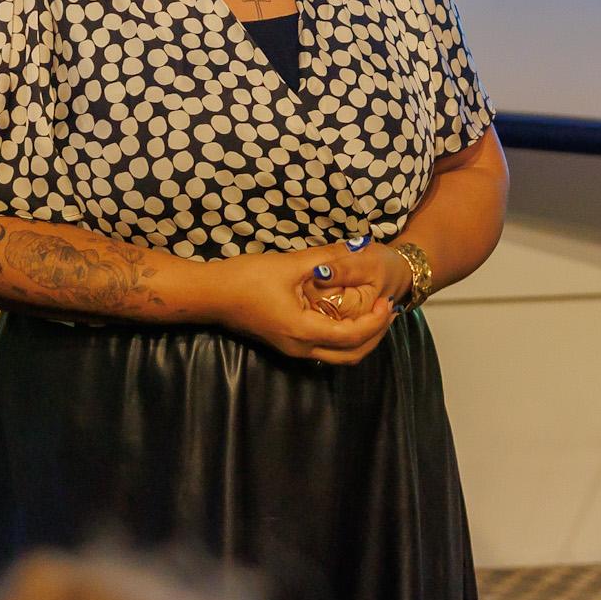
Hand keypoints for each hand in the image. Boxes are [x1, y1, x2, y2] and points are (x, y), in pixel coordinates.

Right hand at [211, 245, 395, 364]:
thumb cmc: (247, 278)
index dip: (376, 320)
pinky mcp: (287, 343)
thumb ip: (327, 257)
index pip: (354, 335)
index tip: (387, 300)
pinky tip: (347, 314)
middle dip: (375, 336)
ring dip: (361, 338)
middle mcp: (302, 347)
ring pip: (339, 355)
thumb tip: (359, 244)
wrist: (212, 295)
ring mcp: (293, 349)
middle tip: (388, 311)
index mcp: (304, 330)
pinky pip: (326, 348)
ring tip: (373, 313)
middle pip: (352, 355)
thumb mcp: (289, 264)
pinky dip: (344, 337)